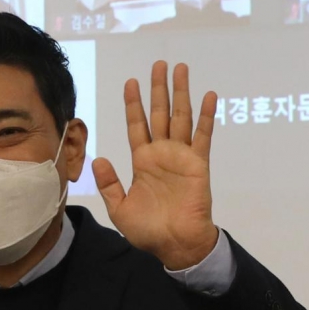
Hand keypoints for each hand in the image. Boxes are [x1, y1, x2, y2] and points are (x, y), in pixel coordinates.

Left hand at [92, 61, 218, 270]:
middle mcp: (161, 154)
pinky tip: (209, 96)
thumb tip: (99, 159)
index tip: (131, 83)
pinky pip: (203, 136)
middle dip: (158, 89)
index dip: (134, 104)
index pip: (137, 125)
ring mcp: (181, 157)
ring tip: (181, 69)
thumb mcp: (120, 209)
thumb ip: (109, 184)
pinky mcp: (198, 164)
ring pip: (181, 117)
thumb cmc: (148, 231)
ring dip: (182, 93)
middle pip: (159, 114)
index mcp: (142, 162)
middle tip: (159, 64)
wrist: (175, 245)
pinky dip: (207, 116)